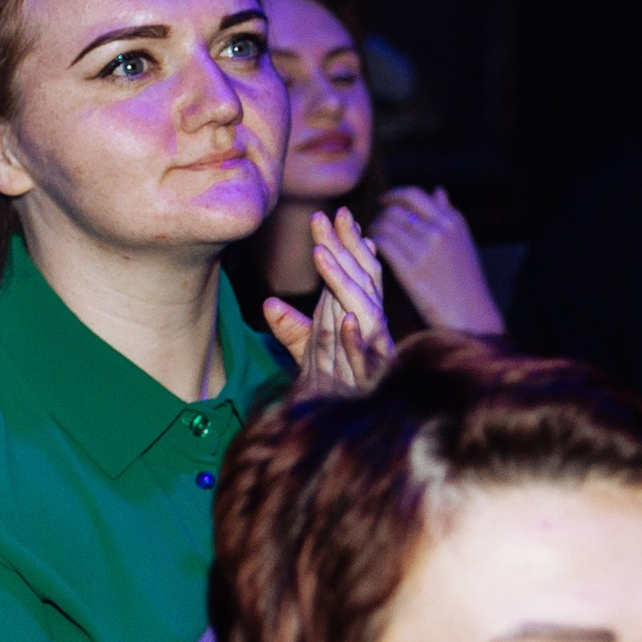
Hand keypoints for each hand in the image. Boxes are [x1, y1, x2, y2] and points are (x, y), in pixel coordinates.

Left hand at [261, 206, 391, 400]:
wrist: (344, 425)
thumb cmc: (335, 385)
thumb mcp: (308, 352)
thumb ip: (292, 329)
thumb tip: (268, 304)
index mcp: (356, 317)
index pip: (353, 273)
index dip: (344, 244)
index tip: (330, 216)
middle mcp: (369, 326)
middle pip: (360, 279)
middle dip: (343, 246)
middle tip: (325, 216)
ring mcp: (372, 349)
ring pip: (361, 309)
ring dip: (342, 281)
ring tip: (321, 254)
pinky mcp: (370, 375)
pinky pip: (363, 355)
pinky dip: (355, 337)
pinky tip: (347, 320)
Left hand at [369, 185, 503, 334]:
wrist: (470, 315)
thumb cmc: (463, 280)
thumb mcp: (461, 242)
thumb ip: (447, 214)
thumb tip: (438, 190)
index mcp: (452, 220)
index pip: (413, 194)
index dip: (393, 196)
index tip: (383, 202)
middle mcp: (439, 229)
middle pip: (394, 209)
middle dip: (380, 216)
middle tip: (375, 227)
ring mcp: (425, 246)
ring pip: (384, 224)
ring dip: (373, 231)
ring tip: (374, 242)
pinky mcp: (410, 266)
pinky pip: (380, 242)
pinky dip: (372, 244)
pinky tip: (372, 253)